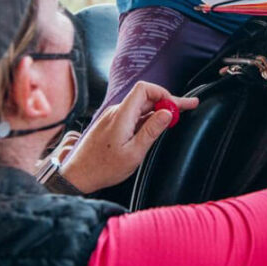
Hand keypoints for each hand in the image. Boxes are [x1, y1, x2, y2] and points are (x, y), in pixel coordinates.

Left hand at [60, 82, 197, 193]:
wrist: (77, 176)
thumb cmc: (103, 168)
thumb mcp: (134, 153)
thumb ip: (151, 131)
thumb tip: (167, 113)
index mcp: (122, 116)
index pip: (144, 89)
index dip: (163, 93)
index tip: (177, 106)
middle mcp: (116, 112)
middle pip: (145, 97)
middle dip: (168, 101)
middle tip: (189, 106)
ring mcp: (113, 117)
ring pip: (140, 106)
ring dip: (159, 110)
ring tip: (177, 115)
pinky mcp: (111, 124)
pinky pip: (133, 114)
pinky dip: (148, 117)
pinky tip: (157, 125)